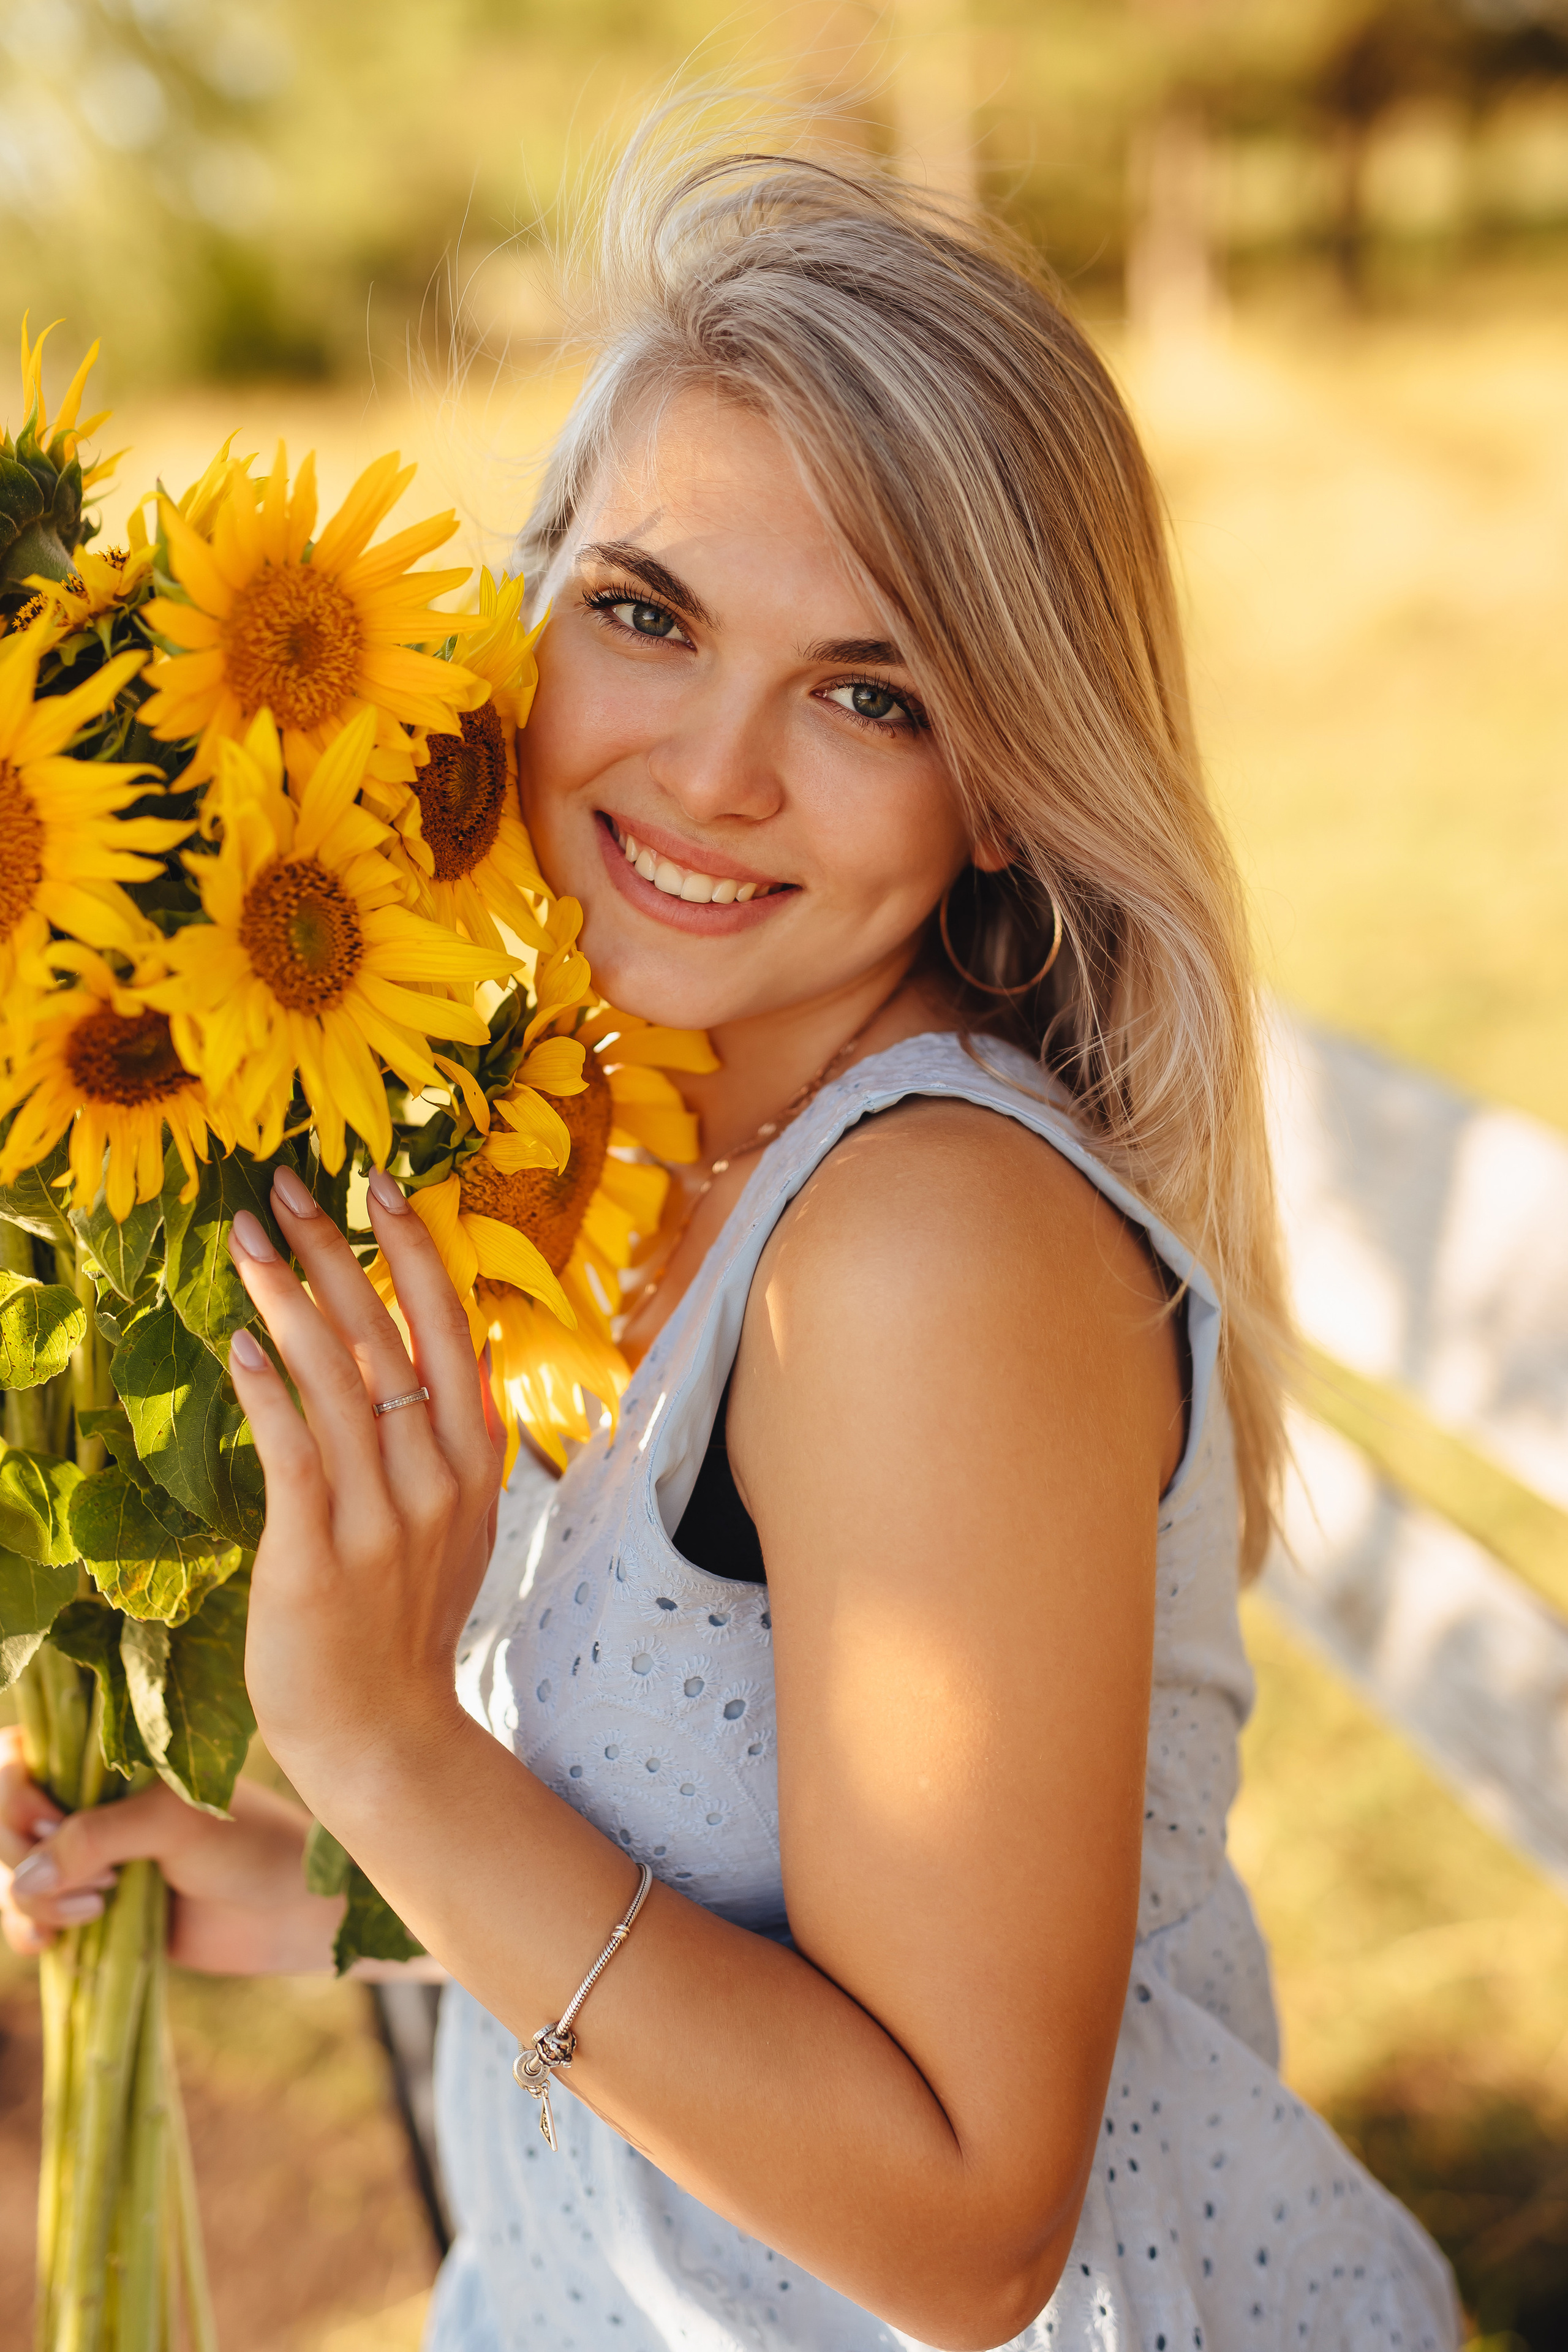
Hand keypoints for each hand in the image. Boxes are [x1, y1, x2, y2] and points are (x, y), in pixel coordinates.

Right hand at [0, 1725, 340, 1970]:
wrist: (289, 1911)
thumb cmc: (247, 1844)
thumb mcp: (173, 1823)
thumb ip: (96, 1837)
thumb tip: (22, 1879)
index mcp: (108, 1760)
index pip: (17, 1755)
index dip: (14, 1791)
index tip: (50, 1819)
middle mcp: (87, 1804)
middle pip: (3, 1822)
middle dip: (23, 1854)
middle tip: (97, 1878)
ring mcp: (85, 1861)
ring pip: (10, 1877)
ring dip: (35, 1901)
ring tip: (101, 1907)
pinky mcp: (89, 1912)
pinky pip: (27, 1921)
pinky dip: (29, 1932)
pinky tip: (55, 1944)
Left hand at [224, 1164, 504, 1824]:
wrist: (383, 1735)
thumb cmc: (404, 1622)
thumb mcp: (458, 1524)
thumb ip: (459, 1438)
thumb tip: (456, 1349)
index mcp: (472, 1461)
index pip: (449, 1330)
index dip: (416, 1252)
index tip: (381, 1183)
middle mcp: (437, 1479)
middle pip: (389, 1339)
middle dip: (339, 1252)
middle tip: (288, 1187)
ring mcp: (383, 1520)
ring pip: (340, 1383)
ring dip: (290, 1301)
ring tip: (247, 1241)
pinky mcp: (320, 1558)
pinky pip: (297, 1456)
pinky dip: (270, 1394)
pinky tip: (241, 1342)